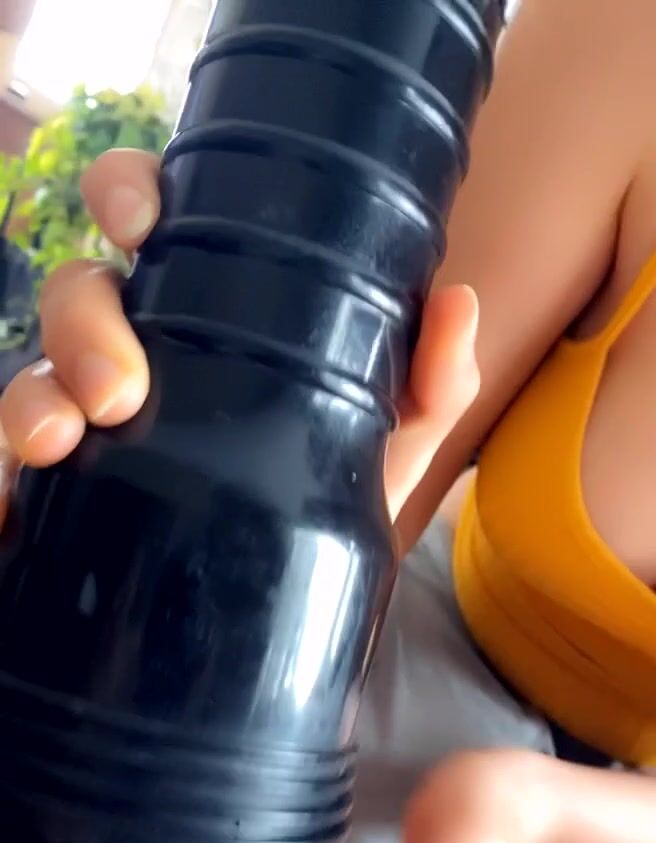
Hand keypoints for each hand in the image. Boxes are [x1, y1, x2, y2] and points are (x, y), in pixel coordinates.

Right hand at [0, 148, 479, 548]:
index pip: (149, 227)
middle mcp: (132, 356)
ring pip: (27, 380)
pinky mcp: (55, 500)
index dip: (128, 198)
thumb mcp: (386, 445)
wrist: (293, 605)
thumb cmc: (328, 497)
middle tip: (122, 389)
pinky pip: (2, 479)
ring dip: (30, 399)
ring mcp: (85, 427)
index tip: (140, 222)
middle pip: (76, 295)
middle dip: (83, 321)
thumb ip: (424, 383)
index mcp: (202, 316)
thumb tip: (456, 305)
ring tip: (60, 443)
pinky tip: (5, 504)